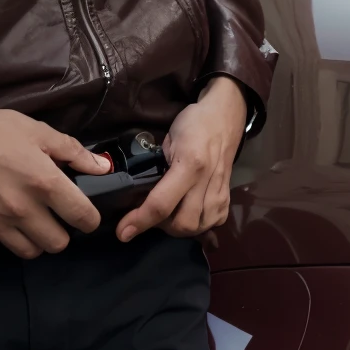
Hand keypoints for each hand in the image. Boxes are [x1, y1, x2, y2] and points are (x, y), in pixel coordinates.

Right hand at [0, 70, 109, 257]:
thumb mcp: (37, 132)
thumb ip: (74, 152)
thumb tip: (103, 167)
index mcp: (45, 183)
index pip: (82, 218)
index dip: (90, 218)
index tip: (85, 212)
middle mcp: (25, 209)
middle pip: (59, 244)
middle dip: (64, 232)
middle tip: (58, 216)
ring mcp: (1, 223)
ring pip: (33, 251)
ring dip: (39, 240)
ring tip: (36, 222)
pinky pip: (7, 244)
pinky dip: (14, 237)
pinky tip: (11, 218)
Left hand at [115, 76, 248, 241]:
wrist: (225, 116)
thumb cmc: (192, 123)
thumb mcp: (167, 140)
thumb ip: (156, 168)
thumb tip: (137, 196)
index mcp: (190, 164)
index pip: (161, 204)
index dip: (139, 221)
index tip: (122, 233)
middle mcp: (207, 181)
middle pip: (181, 224)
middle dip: (160, 227)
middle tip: (149, 214)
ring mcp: (221, 192)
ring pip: (196, 228)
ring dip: (178, 228)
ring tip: (168, 215)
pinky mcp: (228, 198)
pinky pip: (211, 224)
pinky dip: (197, 225)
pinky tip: (187, 212)